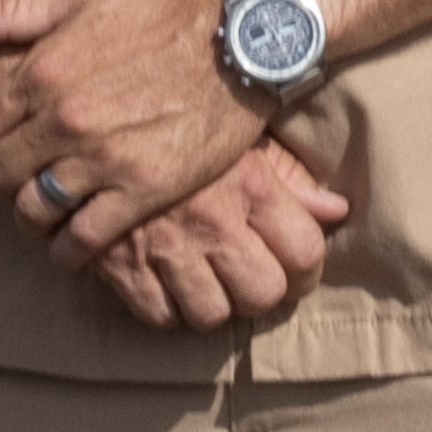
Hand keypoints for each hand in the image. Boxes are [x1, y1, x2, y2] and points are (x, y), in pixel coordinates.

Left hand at [0, 0, 271, 265]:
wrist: (245, 33)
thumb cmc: (164, 9)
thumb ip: (10, 13)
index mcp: (44, 70)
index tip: (4, 140)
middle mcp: (65, 118)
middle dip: (5, 179)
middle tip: (26, 177)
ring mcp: (104, 158)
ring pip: (34, 210)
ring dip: (33, 217)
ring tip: (47, 212)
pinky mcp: (144, 189)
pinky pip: (84, 239)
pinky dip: (69, 250)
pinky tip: (73, 244)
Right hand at [90, 143, 353, 330]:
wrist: (96, 115)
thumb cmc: (181, 122)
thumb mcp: (242, 136)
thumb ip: (289, 178)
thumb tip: (335, 212)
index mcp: (251, 185)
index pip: (305, 253)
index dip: (307, 271)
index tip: (296, 269)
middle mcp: (213, 221)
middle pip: (263, 294)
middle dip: (262, 292)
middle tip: (252, 278)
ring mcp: (165, 245)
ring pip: (211, 314)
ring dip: (214, 304)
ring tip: (209, 281)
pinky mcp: (119, 262)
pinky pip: (158, 315)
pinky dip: (167, 308)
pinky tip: (168, 282)